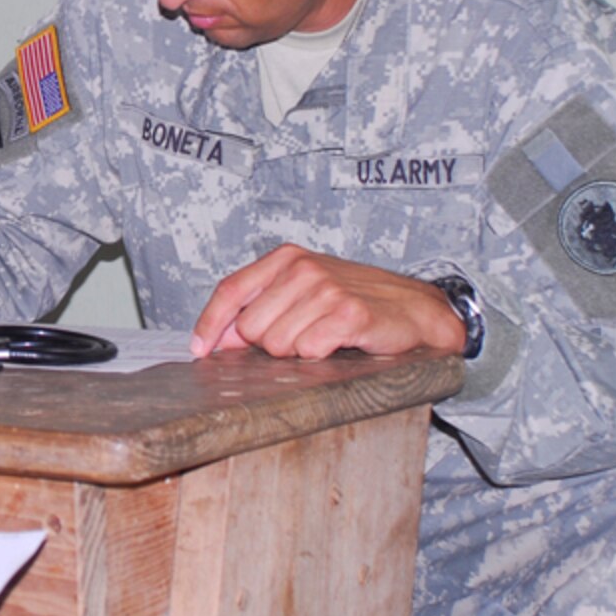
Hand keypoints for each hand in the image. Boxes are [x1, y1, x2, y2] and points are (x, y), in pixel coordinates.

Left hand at [190, 243, 467, 359]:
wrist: (416, 310)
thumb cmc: (357, 301)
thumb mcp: (304, 292)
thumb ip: (261, 308)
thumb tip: (220, 338)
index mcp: (286, 258)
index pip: (231, 290)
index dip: (210, 323)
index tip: (199, 349)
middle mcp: (302, 268)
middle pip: (251, 327)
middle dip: (270, 343)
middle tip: (303, 335)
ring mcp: (326, 289)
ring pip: (278, 345)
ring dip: (298, 352)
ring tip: (324, 338)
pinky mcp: (349, 313)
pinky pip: (309, 351)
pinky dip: (321, 356)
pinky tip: (340, 344)